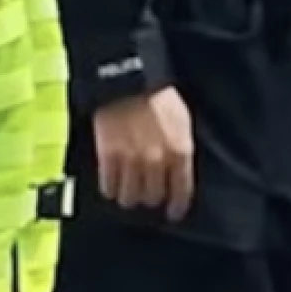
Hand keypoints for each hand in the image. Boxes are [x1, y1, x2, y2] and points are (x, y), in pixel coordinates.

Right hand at [93, 87, 194, 219]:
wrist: (128, 79)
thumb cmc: (158, 97)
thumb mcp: (182, 122)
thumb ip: (181, 150)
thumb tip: (179, 172)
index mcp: (180, 152)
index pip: (181, 192)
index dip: (176, 206)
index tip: (173, 212)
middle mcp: (157, 162)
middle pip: (152, 197)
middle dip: (150, 198)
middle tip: (146, 194)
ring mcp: (131, 161)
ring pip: (129, 197)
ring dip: (128, 197)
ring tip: (127, 192)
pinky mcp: (108, 157)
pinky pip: (108, 186)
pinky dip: (109, 188)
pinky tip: (111, 186)